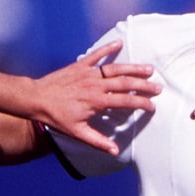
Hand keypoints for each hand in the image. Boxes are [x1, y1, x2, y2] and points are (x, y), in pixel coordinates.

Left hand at [24, 39, 158, 154]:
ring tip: (149, 68)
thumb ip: (98, 141)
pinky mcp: (80, 66)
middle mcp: (96, 85)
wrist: (36, 99)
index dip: (141, 103)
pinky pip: (97, 55)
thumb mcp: (77, 132)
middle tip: (158, 87)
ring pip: (116, 68)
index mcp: (97, 101)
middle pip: (125, 83)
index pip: (126, 101)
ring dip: (133, 68)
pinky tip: (120, 43)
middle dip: (144, 85)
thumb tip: (115, 151)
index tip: (152, 107)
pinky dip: (108, 48)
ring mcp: (88, 73)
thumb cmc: (56, 117)